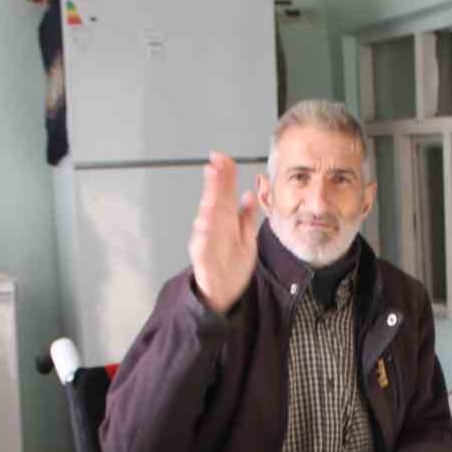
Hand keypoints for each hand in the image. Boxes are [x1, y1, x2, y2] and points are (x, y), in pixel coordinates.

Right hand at [189, 152, 259, 313]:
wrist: (224, 293)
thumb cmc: (232, 266)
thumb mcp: (246, 238)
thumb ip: (247, 217)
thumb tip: (249, 194)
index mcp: (226, 222)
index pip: (226, 193)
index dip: (225, 176)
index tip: (223, 158)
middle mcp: (215, 228)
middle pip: (215, 200)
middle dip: (215, 183)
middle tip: (216, 164)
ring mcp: (206, 241)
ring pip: (206, 219)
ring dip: (208, 203)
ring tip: (211, 188)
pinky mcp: (202, 257)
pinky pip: (201, 243)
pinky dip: (202, 233)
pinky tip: (204, 220)